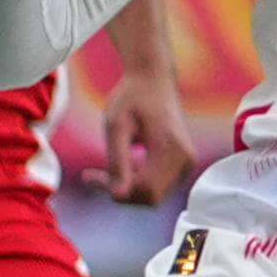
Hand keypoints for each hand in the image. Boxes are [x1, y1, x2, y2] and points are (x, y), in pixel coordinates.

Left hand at [100, 73, 196, 204]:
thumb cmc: (132, 97)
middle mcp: (185, 160)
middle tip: (93, 175)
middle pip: (151, 197)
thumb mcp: (116, 126)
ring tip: (107, 166)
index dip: (118, 192)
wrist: (153, 79)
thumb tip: (118, 196)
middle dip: (122, 191)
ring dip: (129, 186)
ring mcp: (186, 163)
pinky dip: (138, 180)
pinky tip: (124, 162)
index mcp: (172, 149)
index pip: (146, 191)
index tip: (90, 176)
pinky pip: (158, 185)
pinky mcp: (182, 164)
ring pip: (154, 195)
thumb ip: (118, 161)